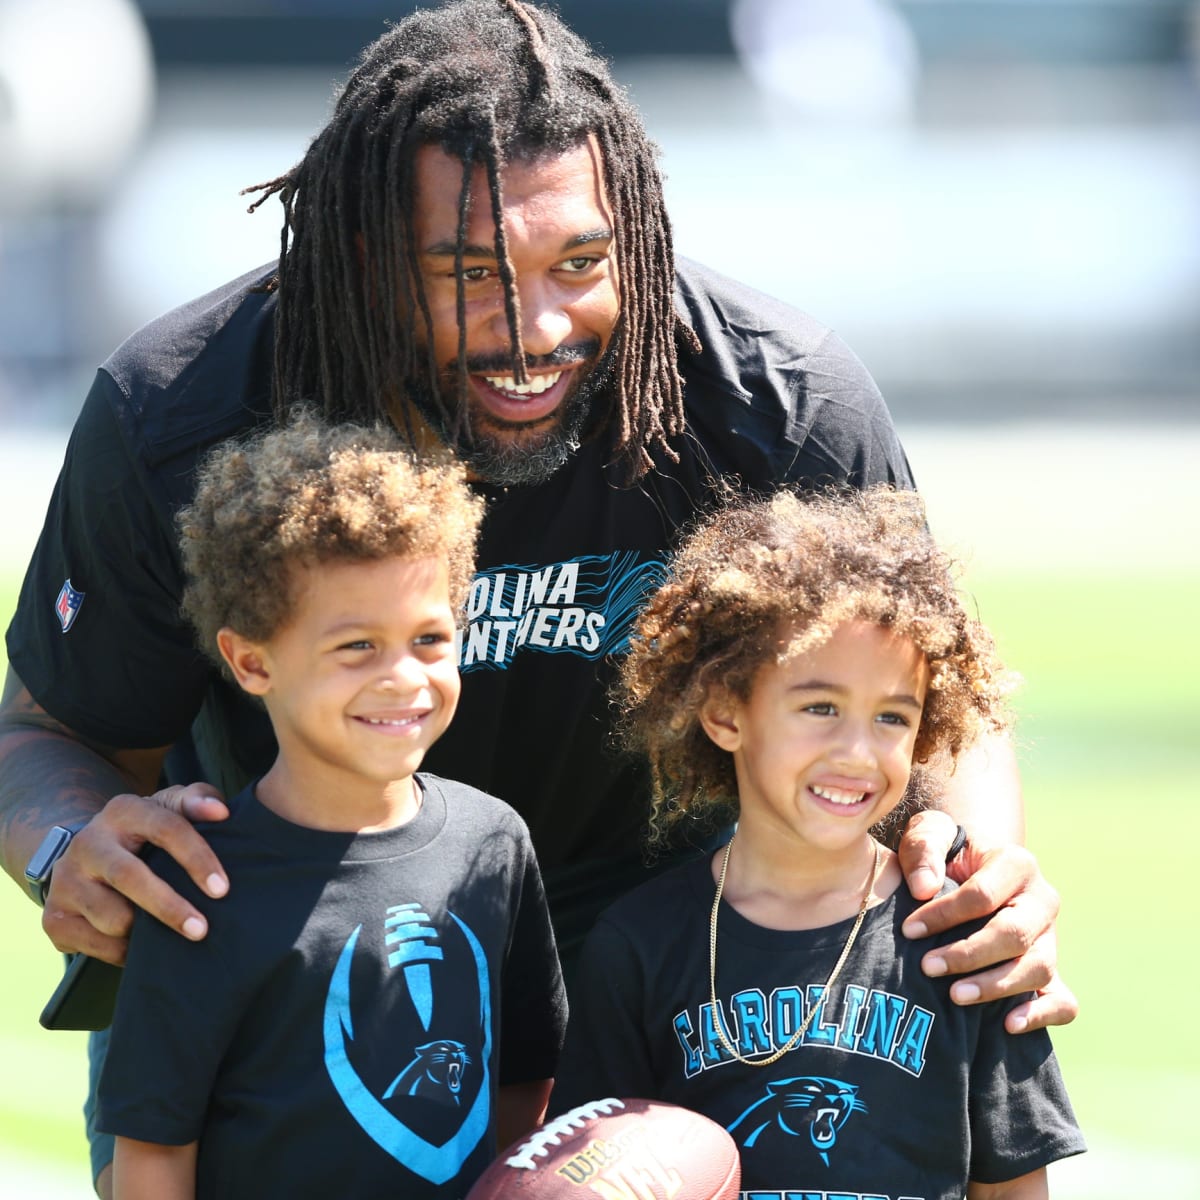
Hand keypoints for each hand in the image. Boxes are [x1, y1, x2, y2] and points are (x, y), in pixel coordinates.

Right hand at [41, 783, 229, 964]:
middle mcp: (88, 842)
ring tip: (165, 931)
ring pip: (113, 918)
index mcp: (123, 811)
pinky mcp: (54, 918)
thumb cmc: (145, 832)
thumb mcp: (168, 808)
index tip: (222, 888)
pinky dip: (126, 951)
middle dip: (169, 907)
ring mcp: (66, 881)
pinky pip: (98, 946)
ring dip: (146, 932)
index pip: (165, 828)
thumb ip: (197, 800)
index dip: (196, 858)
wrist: (85, 856)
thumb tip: (220, 811)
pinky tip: (139, 942)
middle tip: (201, 930)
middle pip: (129, 877)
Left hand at [897, 813, 1077, 1032]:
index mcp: (1017, 864)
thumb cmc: (944, 853)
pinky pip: (1063, 1001)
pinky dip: (1042, 1015)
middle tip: (929, 967)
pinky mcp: (1051, 970)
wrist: (966, 871)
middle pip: (1015, 934)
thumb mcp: (928, 834)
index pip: (983, 894)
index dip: (944, 915)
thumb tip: (924, 888)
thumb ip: (924, 849)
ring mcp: (1051, 938)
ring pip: (1038, 968)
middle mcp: (1042, 901)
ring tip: (955, 996)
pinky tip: (1008, 1024)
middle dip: (970, 954)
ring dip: (996, 986)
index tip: (909, 930)